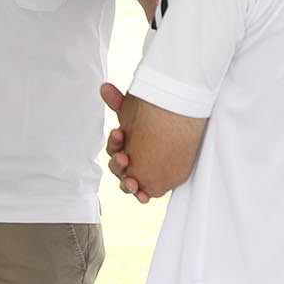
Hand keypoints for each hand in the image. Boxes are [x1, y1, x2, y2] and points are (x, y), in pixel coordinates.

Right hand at [101, 81, 151, 203]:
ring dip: (127, 183)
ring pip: (127, 182)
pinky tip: (143, 195)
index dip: (114, 142)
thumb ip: (119, 101)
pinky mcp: (152, 184)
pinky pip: (143, 192)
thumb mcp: (137, 112)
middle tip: (125, 157)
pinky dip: (141, 195)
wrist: (178, 128)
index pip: (113, 147)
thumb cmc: (154, 121)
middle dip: (118, 164)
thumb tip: (104, 87)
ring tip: (133, 182)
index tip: (120, 133)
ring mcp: (139, 173)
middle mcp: (129, 161)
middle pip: (117, 167)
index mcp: (124, 145)